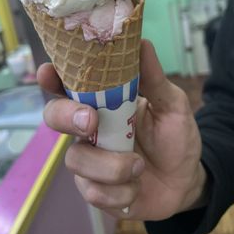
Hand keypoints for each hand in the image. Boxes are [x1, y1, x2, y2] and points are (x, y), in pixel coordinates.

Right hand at [37, 39, 207, 219]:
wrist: (185, 181)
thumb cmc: (175, 137)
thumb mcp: (171, 104)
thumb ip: (154, 78)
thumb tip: (141, 43)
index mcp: (103, 102)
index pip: (68, 85)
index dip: (52, 77)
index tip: (48, 72)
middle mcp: (88, 128)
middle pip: (54, 117)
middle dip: (66, 117)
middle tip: (90, 121)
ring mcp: (89, 159)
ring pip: (75, 159)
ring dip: (109, 166)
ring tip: (138, 166)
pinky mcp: (94, 189)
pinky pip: (92, 191)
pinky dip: (118, 191)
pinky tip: (136, 187)